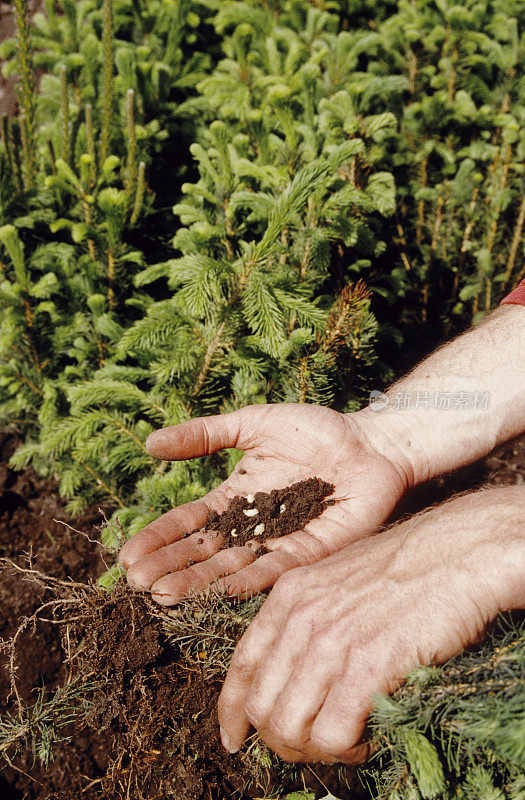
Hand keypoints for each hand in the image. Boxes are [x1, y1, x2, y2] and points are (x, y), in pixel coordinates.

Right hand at [119, 403, 411, 602]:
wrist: (371, 442)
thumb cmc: (314, 429)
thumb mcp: (251, 424)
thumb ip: (204, 435)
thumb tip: (149, 443)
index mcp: (234, 498)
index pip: (188, 523)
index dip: (158, 538)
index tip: (127, 556)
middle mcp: (252, 526)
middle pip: (203, 552)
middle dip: (169, 567)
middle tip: (137, 583)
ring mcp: (279, 542)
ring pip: (231, 567)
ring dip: (197, 581)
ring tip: (163, 594)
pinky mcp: (311, 553)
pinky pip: (276, 569)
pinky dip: (249, 580)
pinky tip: (222, 589)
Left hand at [218, 486, 522, 762]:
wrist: (455, 551)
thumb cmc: (405, 564)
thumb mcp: (337, 577)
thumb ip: (309, 614)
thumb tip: (298, 669)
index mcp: (289, 593)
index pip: (241, 665)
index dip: (231, 710)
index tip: (235, 736)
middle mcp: (301, 617)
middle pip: (260, 706)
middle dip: (279, 739)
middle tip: (310, 745)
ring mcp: (331, 640)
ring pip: (289, 726)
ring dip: (312, 748)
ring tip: (344, 741)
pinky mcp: (367, 664)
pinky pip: (333, 733)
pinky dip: (346, 749)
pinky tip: (366, 738)